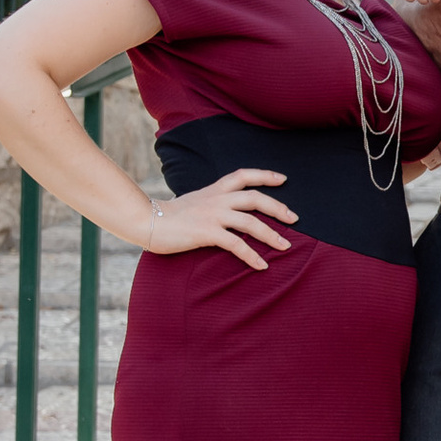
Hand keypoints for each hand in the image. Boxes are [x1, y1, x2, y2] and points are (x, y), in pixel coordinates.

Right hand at [141, 167, 296, 269]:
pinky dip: (252, 256)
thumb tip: (227, 213)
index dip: (265, 175)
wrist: (146, 221)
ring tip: (286, 247)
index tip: (283, 179)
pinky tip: (262, 265)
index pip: (243, 175)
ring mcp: (212, 215)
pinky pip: (236, 244)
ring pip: (251, 222)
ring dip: (272, 235)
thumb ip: (212, 203)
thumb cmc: (169, 217)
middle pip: (255, 197)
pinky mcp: (207, 232)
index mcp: (214, 190)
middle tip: (294, 219)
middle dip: (278, 207)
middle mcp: (216, 199)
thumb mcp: (194, 203)